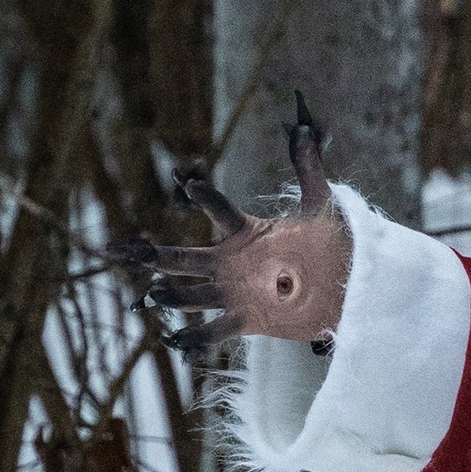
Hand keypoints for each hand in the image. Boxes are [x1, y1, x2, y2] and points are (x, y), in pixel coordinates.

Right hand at [116, 94, 352, 347]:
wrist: (342, 288)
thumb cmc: (330, 246)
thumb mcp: (322, 206)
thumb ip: (310, 169)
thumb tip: (306, 130)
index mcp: (246, 233)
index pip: (219, 212)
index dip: (206, 199)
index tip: (191, 184)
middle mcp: (231, 263)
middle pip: (184, 258)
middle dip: (155, 255)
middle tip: (127, 248)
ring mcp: (235, 293)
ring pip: (191, 295)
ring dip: (170, 295)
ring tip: (151, 293)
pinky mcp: (247, 320)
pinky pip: (215, 330)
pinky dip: (196, 337)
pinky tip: (174, 341)